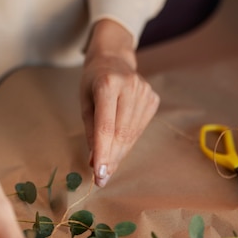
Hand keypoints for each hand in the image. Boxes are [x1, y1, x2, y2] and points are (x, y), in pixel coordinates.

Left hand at [80, 19, 159, 186]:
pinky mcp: (153, 99)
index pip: (106, 126)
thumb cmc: (93, 81)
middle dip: (111, 159)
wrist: (114, 59)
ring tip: (107, 165)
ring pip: (132, 135)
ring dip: (119, 154)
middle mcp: (130, 86)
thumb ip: (91, 130)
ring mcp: (145, 92)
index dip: (103, 152)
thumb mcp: (84, 102)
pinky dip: (128, 142)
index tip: (99, 174)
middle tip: (101, 178)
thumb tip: (95, 161)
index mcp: (108, 84)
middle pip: (121, 133)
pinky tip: (119, 145)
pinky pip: (139, 129)